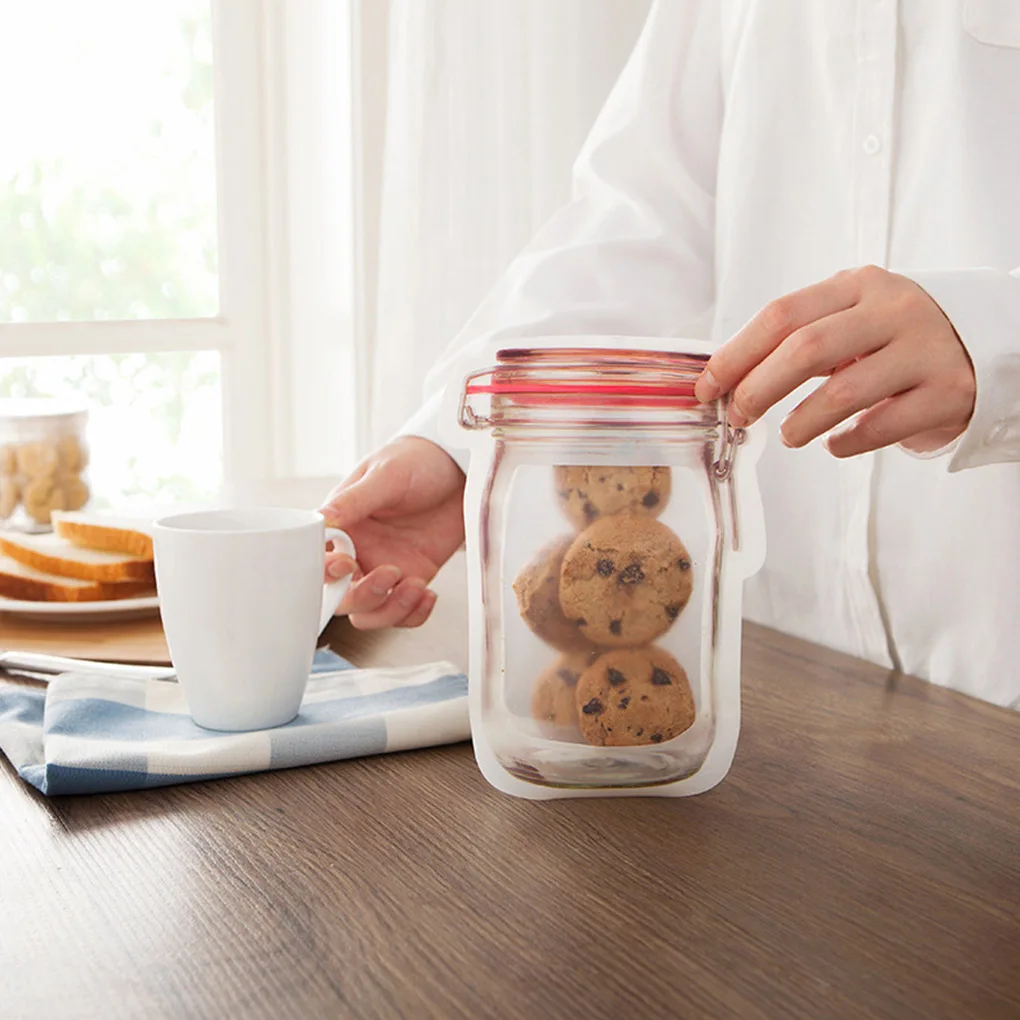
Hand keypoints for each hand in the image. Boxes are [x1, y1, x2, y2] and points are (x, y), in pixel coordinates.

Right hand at [319, 437, 465, 628]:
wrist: (461, 467)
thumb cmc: (417, 460)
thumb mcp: (387, 475)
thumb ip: (355, 500)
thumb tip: (322, 519)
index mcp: (342, 526)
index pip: (319, 561)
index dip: (326, 573)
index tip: (347, 564)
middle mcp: (359, 552)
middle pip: (342, 597)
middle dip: (364, 596)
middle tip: (391, 573)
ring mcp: (385, 567)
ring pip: (372, 612)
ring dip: (391, 610)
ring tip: (416, 586)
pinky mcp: (413, 576)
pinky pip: (404, 612)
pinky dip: (414, 614)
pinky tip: (428, 595)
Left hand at [693, 266, 975, 456]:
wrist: (986, 344)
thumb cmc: (894, 338)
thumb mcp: (851, 319)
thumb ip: (798, 338)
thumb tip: (726, 378)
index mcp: (857, 286)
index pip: (781, 315)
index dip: (736, 354)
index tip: (707, 387)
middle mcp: (893, 311)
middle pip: (806, 349)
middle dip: (759, 389)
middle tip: (740, 416)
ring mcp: (925, 350)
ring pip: (843, 392)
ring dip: (800, 422)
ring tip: (790, 435)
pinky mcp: (948, 392)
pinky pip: (880, 427)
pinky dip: (845, 443)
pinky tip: (835, 444)